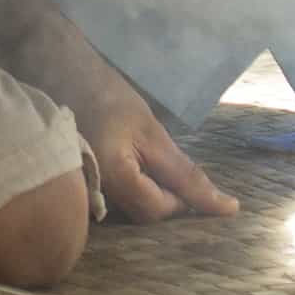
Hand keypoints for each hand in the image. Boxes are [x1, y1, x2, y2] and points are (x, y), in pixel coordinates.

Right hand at [79, 84, 239, 222]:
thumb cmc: (110, 99)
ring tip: (154, 163)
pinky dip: (136, 188)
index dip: (182, 196)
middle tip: (170, 164)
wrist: (67, 81)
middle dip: (167, 196)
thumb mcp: (153, 133)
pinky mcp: (88, 187)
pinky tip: (137, 166)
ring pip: (133, 209)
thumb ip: (186, 174)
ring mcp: (90, 193)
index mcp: (115, 180)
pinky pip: (119, 200)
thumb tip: (227, 208)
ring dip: (152, 192)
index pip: (161, 209)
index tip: (185, 171)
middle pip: (145, 214)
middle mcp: (98, 195)